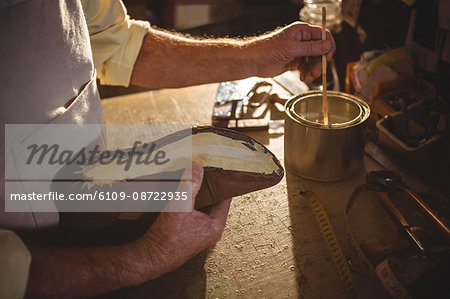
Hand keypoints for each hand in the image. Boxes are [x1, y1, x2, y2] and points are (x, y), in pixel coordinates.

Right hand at [138, 162, 231, 278]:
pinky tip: (175, 198)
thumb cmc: (168, 236)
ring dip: (193, 197)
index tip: (214, 170)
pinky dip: (184, 206)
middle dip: (204, 188)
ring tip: (186, 182)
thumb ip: (190, 183)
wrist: (150, 258)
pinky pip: (189, 215)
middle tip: (197, 173)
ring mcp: (197, 234)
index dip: (220, 183)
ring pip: (199, 208)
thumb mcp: (180, 203)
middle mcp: (209, 231)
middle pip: (211, 202)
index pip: (225, 197)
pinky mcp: (185, 236)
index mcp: (216, 225)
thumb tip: (197, 167)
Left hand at [246, 21, 335, 82]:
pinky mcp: (295, 61)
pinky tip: (303, 77)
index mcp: (302, 31)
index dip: (328, 46)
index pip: (323, 35)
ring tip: (308, 77)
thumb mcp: (291, 48)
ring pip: (314, 61)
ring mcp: (299, 51)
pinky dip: (307, 73)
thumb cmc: (267, 49)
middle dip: (320, 62)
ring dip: (314, 70)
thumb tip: (327, 46)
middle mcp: (302, 40)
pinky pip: (307, 67)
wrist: (254, 61)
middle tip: (316, 72)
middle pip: (321, 50)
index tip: (328, 57)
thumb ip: (311, 48)